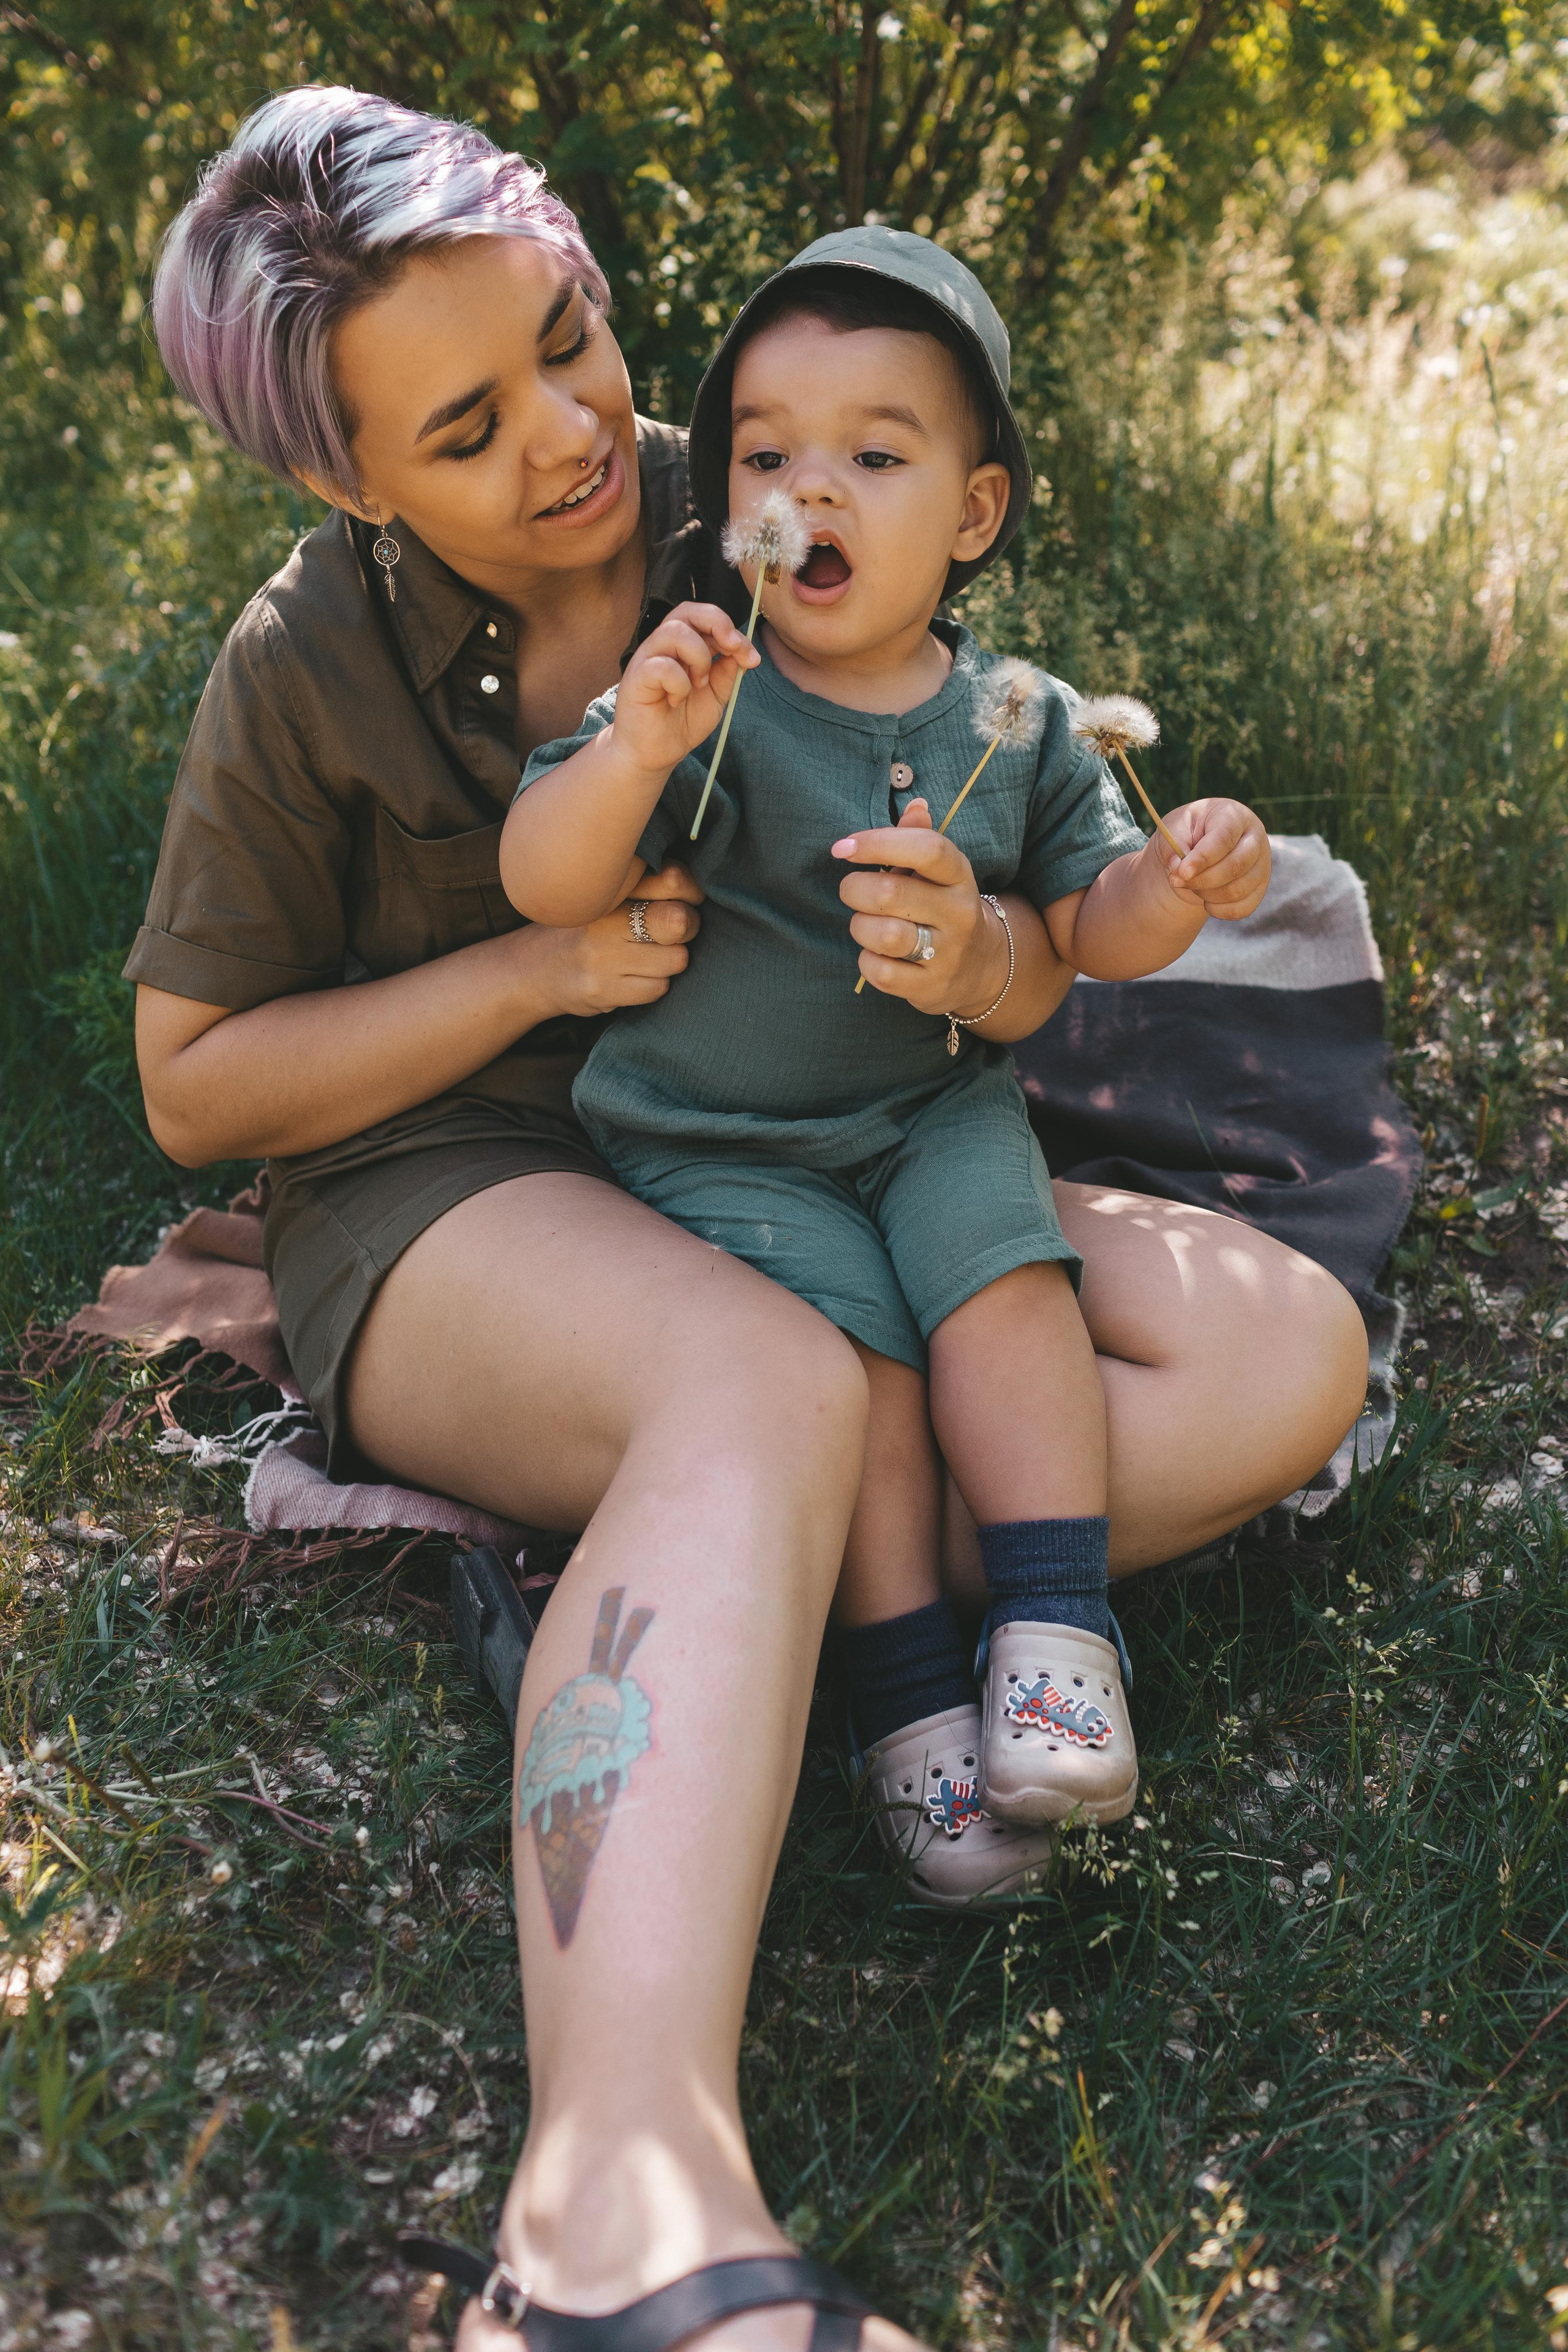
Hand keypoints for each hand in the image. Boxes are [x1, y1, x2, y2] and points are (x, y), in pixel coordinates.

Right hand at [534, 861, 702, 1016]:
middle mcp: (603, 917)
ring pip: (675, 959)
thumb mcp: (610, 896)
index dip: (690, 891)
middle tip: (674, 930)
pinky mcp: (603, 989)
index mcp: (609, 885)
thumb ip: (651, 885)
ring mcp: (601, 956)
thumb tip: (697, 890)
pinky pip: (658, 988)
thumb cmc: (587, 928)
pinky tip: (633, 977)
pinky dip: (654, 985)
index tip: (685, 898)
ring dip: (670, 961)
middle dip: (688, 927)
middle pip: (678, 921)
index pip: (673, 879)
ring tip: (646, 956)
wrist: (534, 969)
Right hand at [608, 602, 759, 778]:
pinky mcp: (636, 678)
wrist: (653, 753)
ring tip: (699, 684)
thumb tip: (743, 651)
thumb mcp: (715, 696)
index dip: (732, 630)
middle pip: (687, 611)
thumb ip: (727, 673)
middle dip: (718, 623)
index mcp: (684, 646)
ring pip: (675, 632)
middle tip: (733, 648)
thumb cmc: (680, 721)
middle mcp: (664, 646)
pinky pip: (661, 665)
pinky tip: (677, 700)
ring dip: (698, 658)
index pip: (706, 618)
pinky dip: (679, 683)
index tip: (752, 658)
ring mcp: (647, 659)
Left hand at [833, 800, 1008, 1014]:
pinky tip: (875, 955)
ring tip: (864, 924)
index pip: (925, 849)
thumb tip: (916, 804)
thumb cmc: (943, 906)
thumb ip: (920, 838)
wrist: (980, 967)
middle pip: (892, 893)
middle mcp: (959, 912)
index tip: (843, 847)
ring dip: (859, 927)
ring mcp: (948, 953)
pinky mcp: (931, 987)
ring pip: (884, 935)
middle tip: (851, 890)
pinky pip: (880, 972)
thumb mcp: (939, 872)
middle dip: (855, 889)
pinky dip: (866, 962)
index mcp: (959, 876)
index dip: (878, 843)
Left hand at [1156, 799, 1270, 920]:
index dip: (1203, 858)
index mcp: (1234, 816)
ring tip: (1191, 886)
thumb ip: (1173, 845)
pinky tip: (1206, 901)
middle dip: (1202, 880)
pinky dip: (1220, 911)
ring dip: (1208, 895)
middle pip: (1236, 866)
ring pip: (1238, 890)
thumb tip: (1177, 868)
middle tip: (1177, 881)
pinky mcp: (1260, 887)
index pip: (1224, 838)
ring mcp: (1262, 864)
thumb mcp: (1175, 828)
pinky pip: (1243, 908)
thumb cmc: (1188, 832)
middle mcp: (1255, 838)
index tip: (1182, 873)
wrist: (1201, 846)